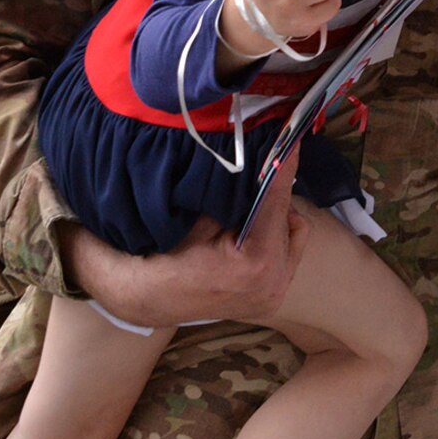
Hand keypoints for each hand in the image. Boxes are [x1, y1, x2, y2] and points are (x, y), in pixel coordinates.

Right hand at [63, 145, 309, 326]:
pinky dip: (273, 238)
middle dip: (274, 195)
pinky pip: (287, 254)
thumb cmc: (164, 254)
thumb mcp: (198, 216)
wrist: (145, 298)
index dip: (283, 166)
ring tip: (244, 214)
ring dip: (275, 218)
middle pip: (289, 218)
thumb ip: (235, 192)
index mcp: (256, 263)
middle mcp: (273, 284)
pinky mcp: (272, 300)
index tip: (293, 138)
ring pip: (291, 234)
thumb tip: (263, 156)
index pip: (277, 201)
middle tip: (255, 179)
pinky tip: (248, 234)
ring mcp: (274, 295)